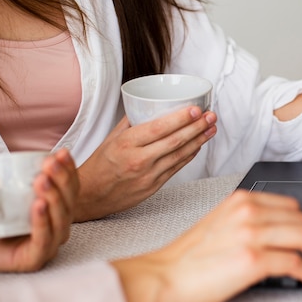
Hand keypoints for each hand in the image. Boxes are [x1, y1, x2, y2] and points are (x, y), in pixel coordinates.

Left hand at [0, 149, 78, 272]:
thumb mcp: (11, 192)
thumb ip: (24, 176)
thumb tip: (34, 152)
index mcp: (58, 211)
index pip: (71, 189)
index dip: (70, 171)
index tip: (62, 153)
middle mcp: (59, 227)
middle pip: (70, 203)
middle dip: (62, 180)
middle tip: (50, 164)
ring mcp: (50, 245)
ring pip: (61, 220)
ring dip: (54, 197)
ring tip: (41, 180)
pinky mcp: (36, 259)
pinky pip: (44, 239)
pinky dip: (42, 221)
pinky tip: (38, 206)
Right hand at [75, 106, 216, 221]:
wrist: (90, 196)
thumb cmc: (101, 164)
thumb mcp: (111, 138)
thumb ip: (132, 122)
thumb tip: (150, 105)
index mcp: (127, 143)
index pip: (159, 128)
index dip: (181, 119)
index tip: (196, 109)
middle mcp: (139, 159)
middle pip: (174, 141)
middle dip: (197, 127)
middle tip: (211, 116)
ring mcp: (148, 175)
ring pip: (180, 155)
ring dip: (199, 141)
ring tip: (211, 129)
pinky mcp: (154, 186)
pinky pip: (176, 168)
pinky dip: (189, 155)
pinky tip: (198, 145)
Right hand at [111, 190, 301, 301]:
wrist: (163, 277)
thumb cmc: (187, 257)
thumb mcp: (220, 223)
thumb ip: (248, 220)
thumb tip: (278, 233)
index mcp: (240, 200)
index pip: (290, 205)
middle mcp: (248, 212)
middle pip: (301, 220)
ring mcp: (251, 234)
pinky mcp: (252, 260)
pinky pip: (295, 262)